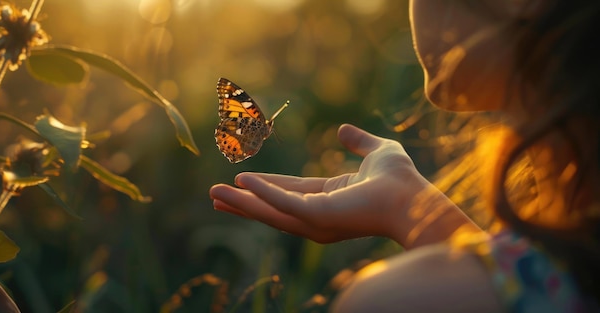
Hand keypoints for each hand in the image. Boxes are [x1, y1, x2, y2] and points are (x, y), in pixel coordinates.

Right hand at [210, 124, 477, 246]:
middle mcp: (318, 214)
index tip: (243, 178)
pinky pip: (281, 203)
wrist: (413, 197)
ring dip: (242, 202)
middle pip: (272, 206)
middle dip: (244, 201)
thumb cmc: (400, 179)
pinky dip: (260, 193)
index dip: (266, 184)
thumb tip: (343, 129)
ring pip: (270, 210)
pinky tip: (241, 182)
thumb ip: (358, 140)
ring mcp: (315, 218)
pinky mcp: (316, 216)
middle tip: (216, 195)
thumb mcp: (375, 151)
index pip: (289, 190)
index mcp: (329, 198)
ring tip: (215, 194)